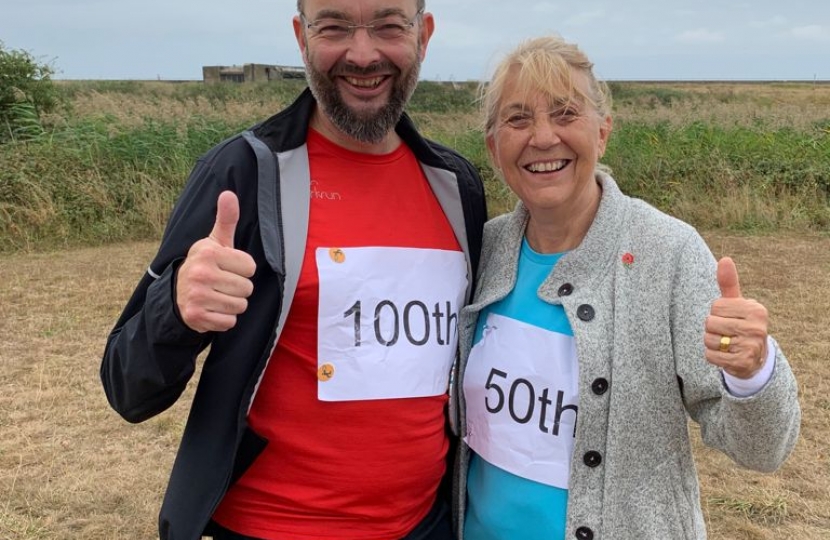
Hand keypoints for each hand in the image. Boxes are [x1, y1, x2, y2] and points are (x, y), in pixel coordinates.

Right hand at [176, 191, 255, 332]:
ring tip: (218, 296)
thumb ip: (226, 220)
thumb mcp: (214, 242)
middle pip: (247, 288)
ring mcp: (196, 296)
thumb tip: (229, 194)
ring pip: (240, 306)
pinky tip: (212, 309)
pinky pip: (229, 322)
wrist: (177, 294)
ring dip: (233, 304)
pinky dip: (224, 319)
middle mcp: (200, 273)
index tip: (228, 268)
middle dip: (239, 288)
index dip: (243, 269)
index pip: (250, 267)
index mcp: (208, 253)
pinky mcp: (196, 316)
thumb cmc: (205, 265)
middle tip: (222, 284)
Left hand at [704, 257, 768, 378]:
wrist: (754, 358)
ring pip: (709, 339)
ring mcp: (751, 346)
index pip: (715, 306)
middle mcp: (757, 327)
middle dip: (712, 329)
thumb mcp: (736, 304)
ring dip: (711, 343)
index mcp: (756, 309)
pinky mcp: (743, 362)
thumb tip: (725, 259)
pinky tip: (725, 355)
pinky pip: (711, 356)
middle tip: (727, 333)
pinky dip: (713, 356)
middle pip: (710, 323)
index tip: (729, 318)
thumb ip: (728, 283)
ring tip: (726, 343)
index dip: (716, 313)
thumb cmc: (740, 324)